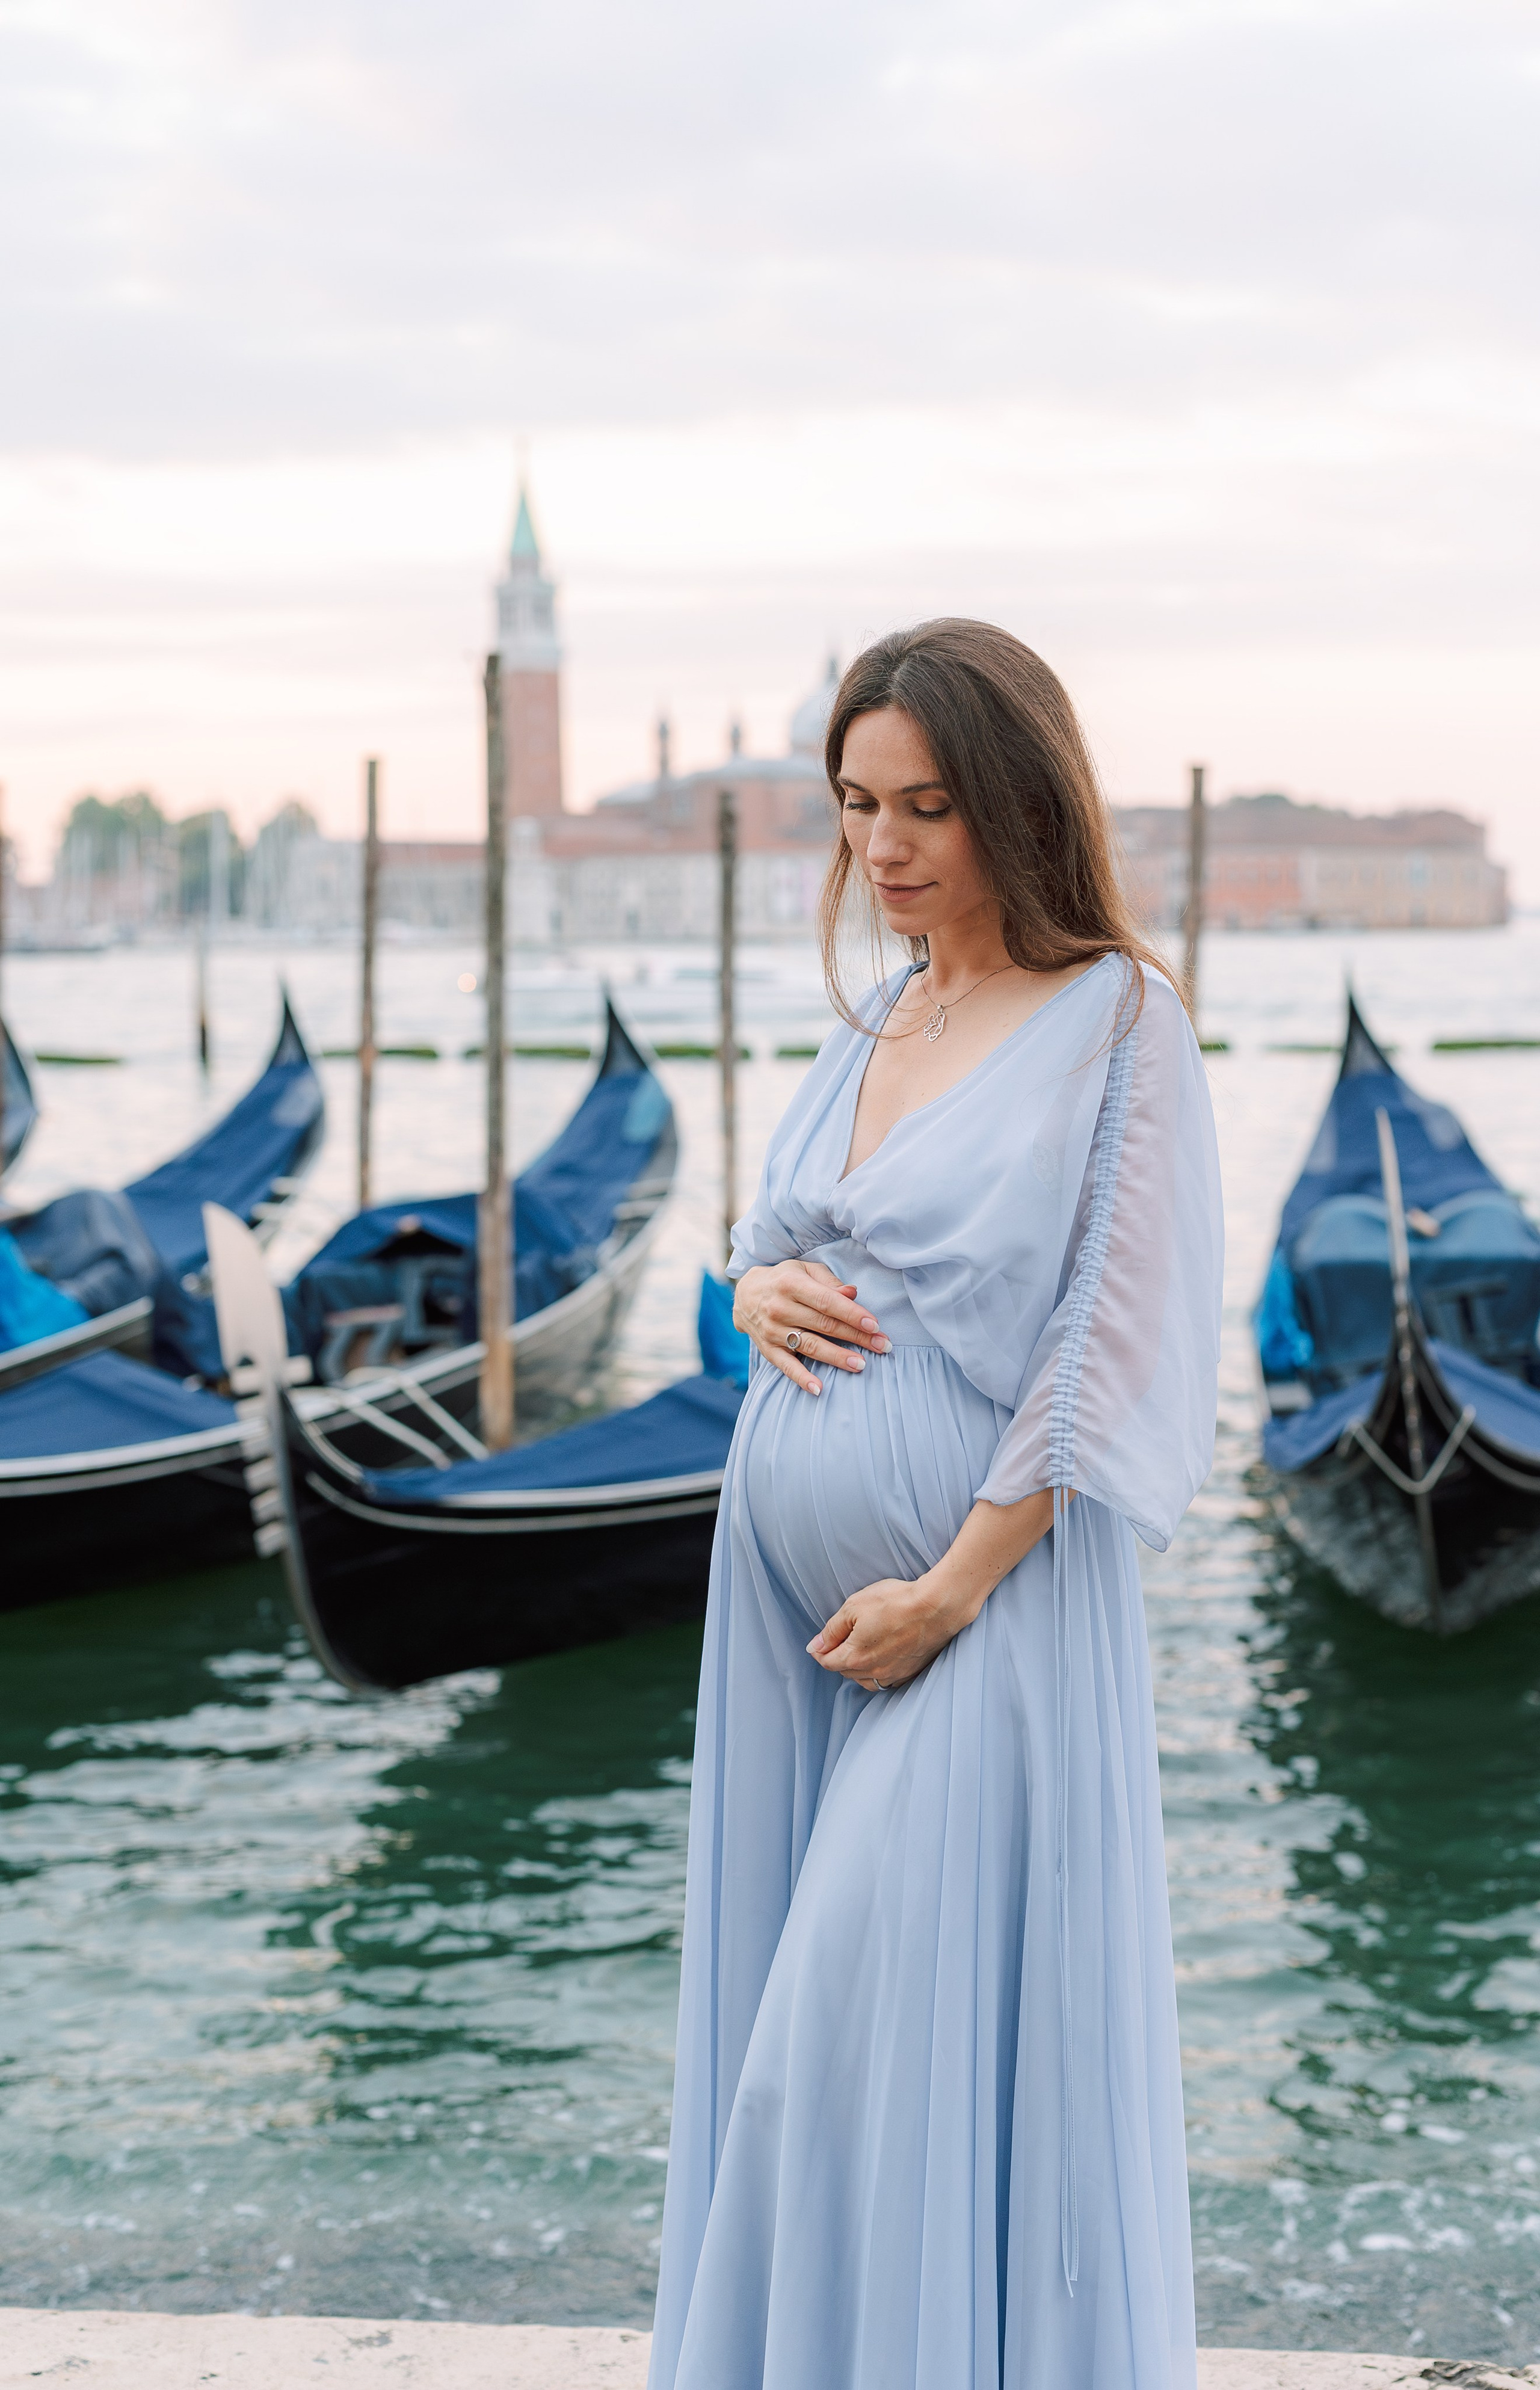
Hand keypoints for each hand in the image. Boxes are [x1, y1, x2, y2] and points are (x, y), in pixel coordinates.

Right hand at [733, 1259, 891, 1395]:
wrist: (746, 1294)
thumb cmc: (784, 1280)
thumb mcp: (805, 1270)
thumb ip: (830, 1282)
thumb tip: (853, 1293)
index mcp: (792, 1284)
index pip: (827, 1302)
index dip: (852, 1314)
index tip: (875, 1325)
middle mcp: (780, 1308)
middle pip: (824, 1325)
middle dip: (856, 1337)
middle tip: (882, 1346)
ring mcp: (773, 1331)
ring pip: (810, 1346)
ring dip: (837, 1357)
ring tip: (861, 1365)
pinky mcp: (768, 1349)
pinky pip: (786, 1366)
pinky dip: (801, 1378)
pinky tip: (818, 1388)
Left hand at [806, 1490, 1064, 1688]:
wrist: (936, 1607)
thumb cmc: (895, 1602)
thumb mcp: (854, 1606)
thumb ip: (832, 1630)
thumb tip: (815, 1646)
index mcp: (854, 1656)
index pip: (827, 1662)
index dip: (820, 1650)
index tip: (820, 1642)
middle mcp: (872, 1672)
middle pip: (844, 1672)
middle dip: (837, 1658)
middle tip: (839, 1641)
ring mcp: (892, 1675)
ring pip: (865, 1680)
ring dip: (857, 1669)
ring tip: (859, 1651)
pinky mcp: (909, 1673)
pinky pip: (886, 1680)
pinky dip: (878, 1672)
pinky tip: (881, 1658)